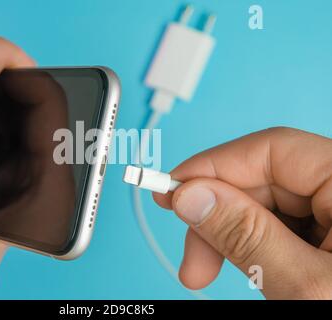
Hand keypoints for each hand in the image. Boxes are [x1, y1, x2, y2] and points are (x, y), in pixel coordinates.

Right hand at [153, 127, 331, 298]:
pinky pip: (284, 226)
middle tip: (191, 258)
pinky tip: (249, 268)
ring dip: (232, 239)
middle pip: (265, 181)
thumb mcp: (307, 284)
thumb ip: (247, 235)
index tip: (171, 190)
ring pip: (269, 207)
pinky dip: (256, 247)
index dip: (212, 167)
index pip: (272, 149)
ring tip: (209, 271)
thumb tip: (191, 195)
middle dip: (219, 219)